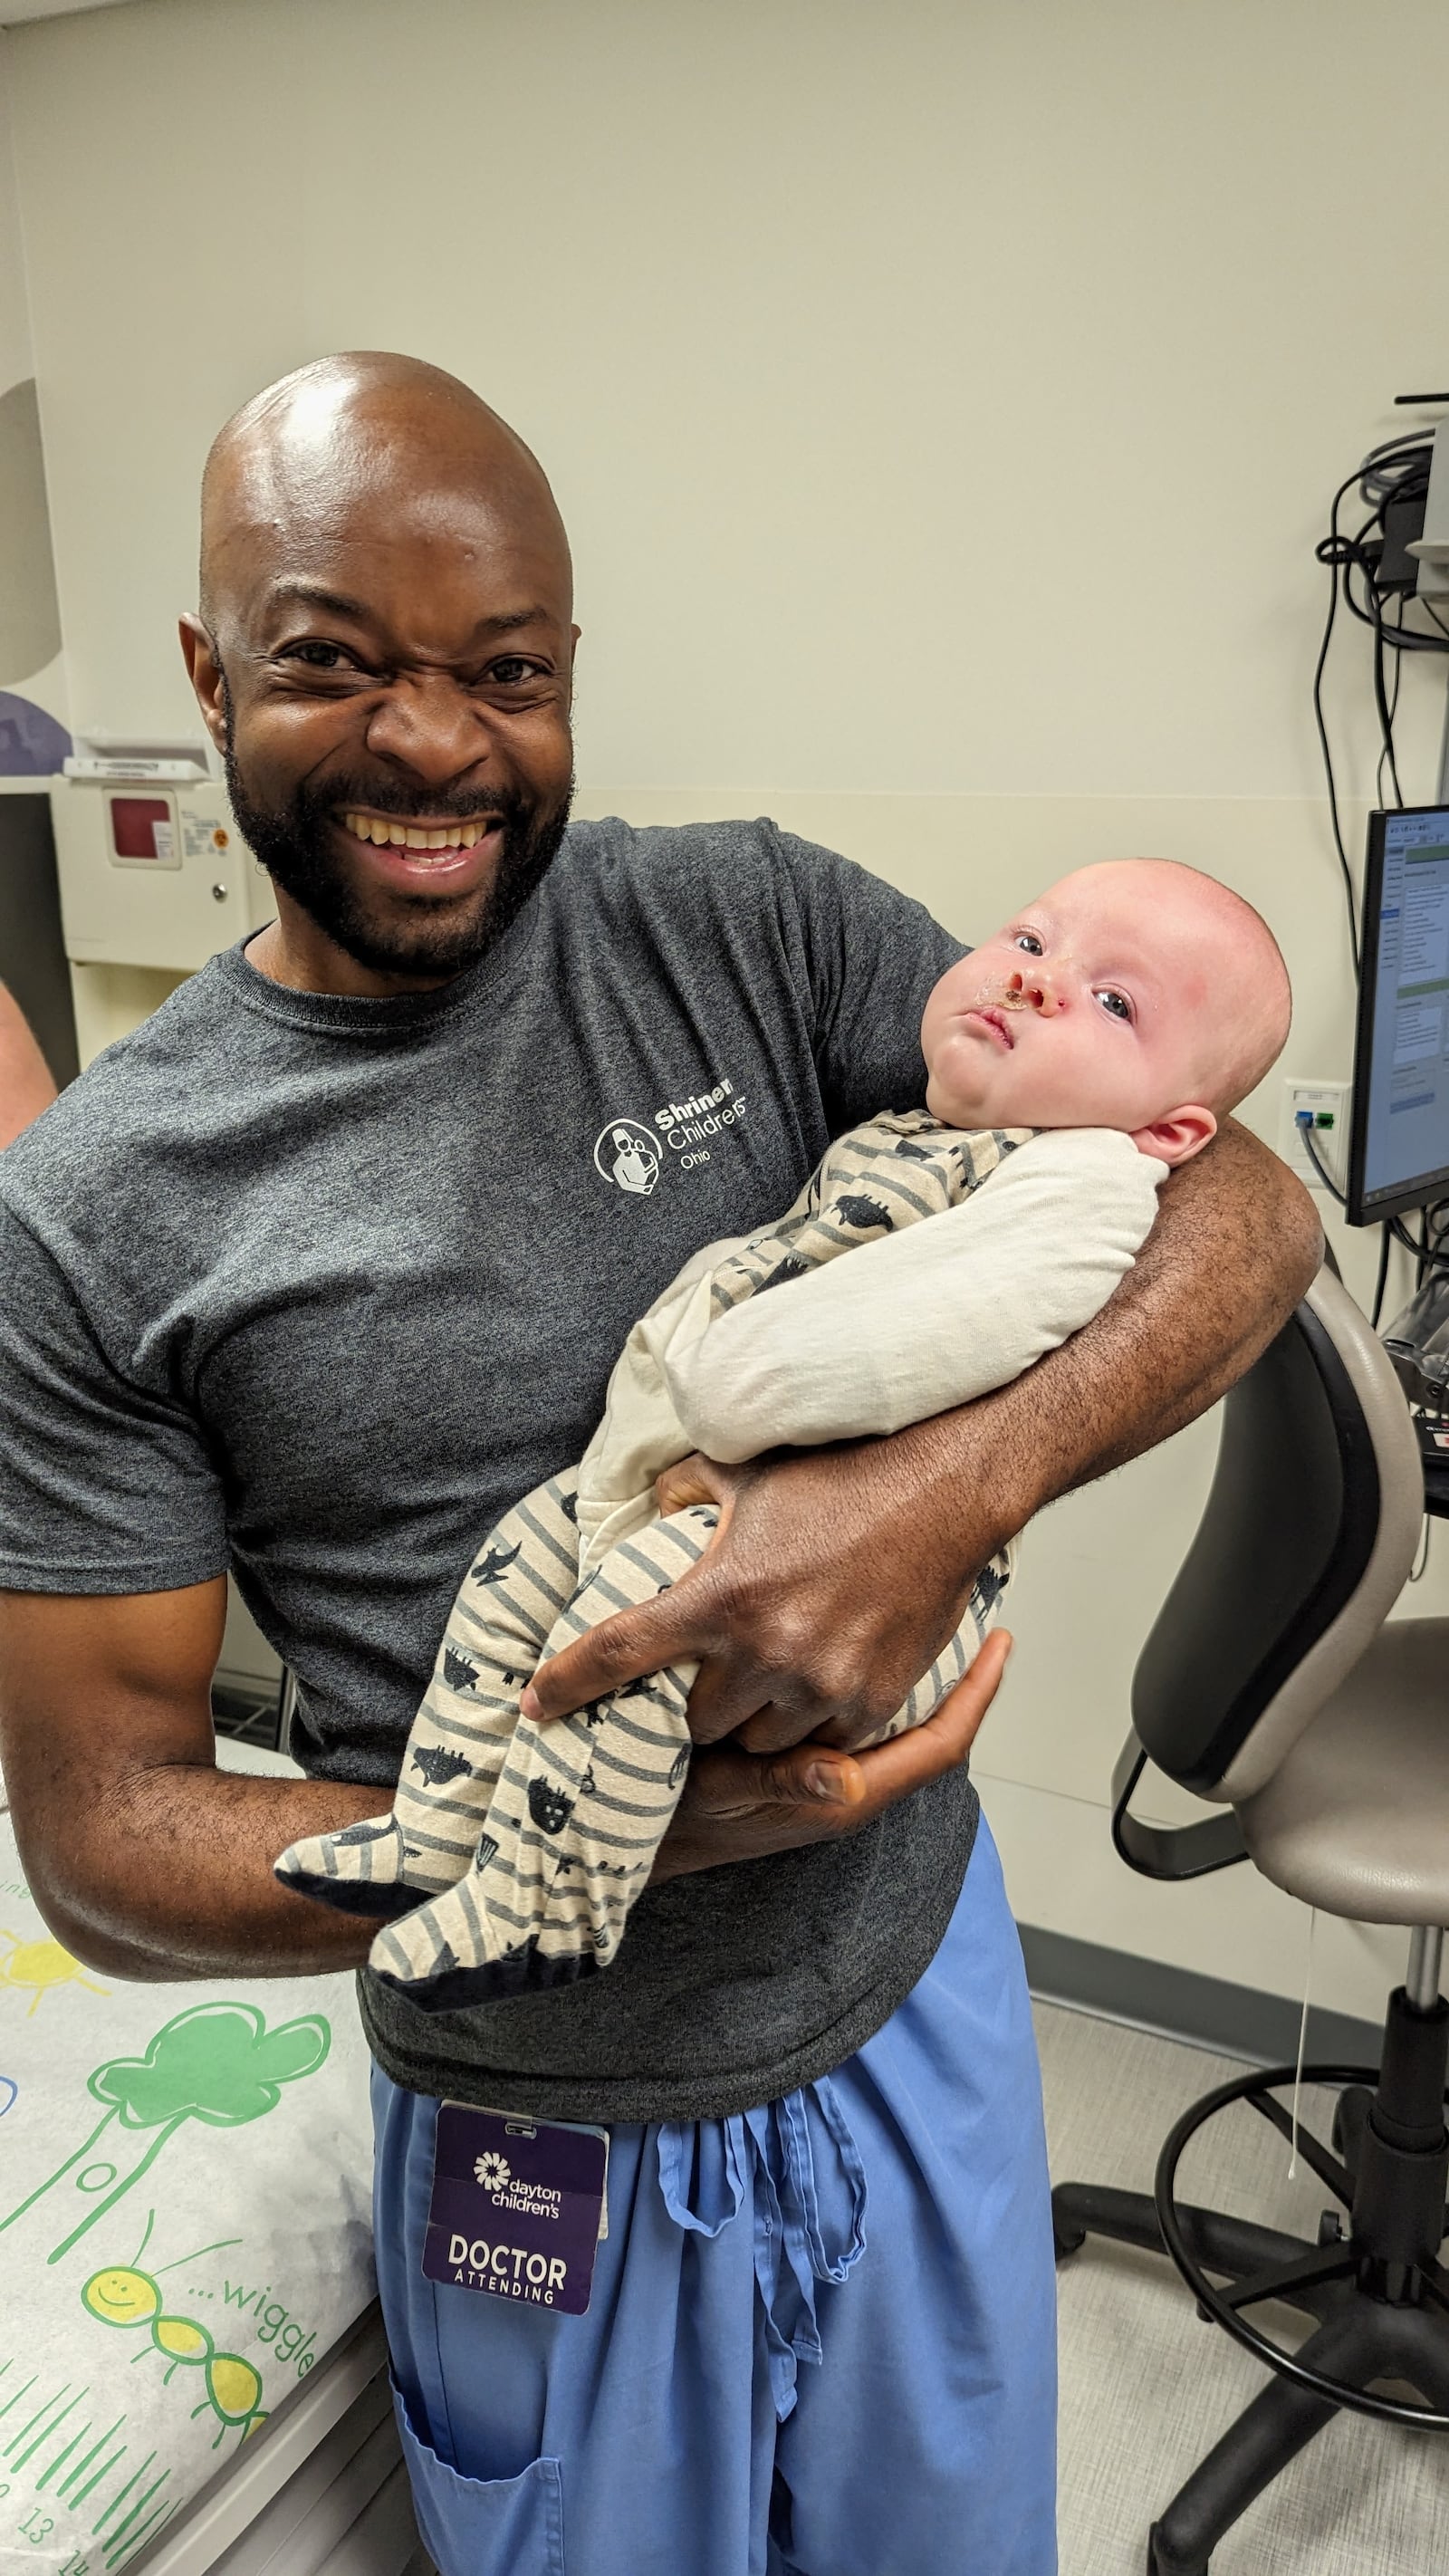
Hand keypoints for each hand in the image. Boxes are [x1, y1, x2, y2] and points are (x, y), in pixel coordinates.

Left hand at [521, 1439, 997, 1755]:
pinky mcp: (871, 1700)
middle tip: (697, 1683)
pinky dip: (807, 1726)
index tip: (535, 1704)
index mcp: (721, 1596)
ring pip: (754, 1741)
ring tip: (757, 1687)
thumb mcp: (744, 1472)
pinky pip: (819, 1743)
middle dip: (687, 1707)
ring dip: (747, 1721)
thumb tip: (647, 1511)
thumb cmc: (842, 1476)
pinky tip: (810, 1689)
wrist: (942, 1491)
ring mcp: (821, 1683)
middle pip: (692, 1721)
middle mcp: (765, 1651)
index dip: (566, 1683)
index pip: (616, 1651)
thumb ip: (682, 1493)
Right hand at [648, 1627, 1011, 1880]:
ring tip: (935, 1607)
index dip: (976, 1695)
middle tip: (975, 1607)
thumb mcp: (725, 1794)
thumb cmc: (683, 1819)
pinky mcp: (807, 1756)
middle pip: (931, 1724)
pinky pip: (862, 1711)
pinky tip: (866, 1633)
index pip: (941, 1743)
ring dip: (921, 1668)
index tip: (1002, 1643)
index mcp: (847, 1795)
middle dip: (957, 1673)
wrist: (639, 1836)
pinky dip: (878, 1674)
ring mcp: (832, 1771)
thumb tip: (848, 1779)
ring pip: (898, 1715)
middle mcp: (850, 1784)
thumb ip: (784, 1782)